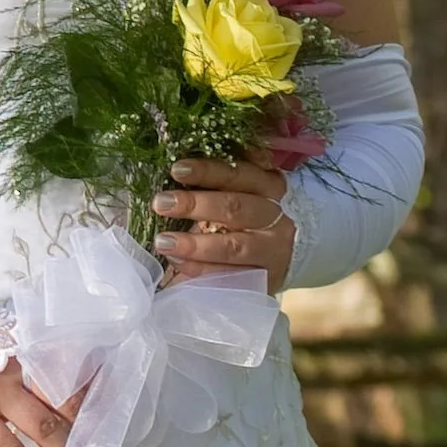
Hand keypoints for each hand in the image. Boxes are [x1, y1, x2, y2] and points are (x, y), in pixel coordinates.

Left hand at [151, 156, 294, 291]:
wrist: (285, 253)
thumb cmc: (250, 213)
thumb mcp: (244, 190)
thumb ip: (220, 178)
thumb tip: (176, 168)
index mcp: (268, 186)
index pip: (238, 174)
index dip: (207, 171)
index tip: (176, 169)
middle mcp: (274, 216)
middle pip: (235, 208)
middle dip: (195, 205)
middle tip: (161, 203)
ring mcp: (272, 250)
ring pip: (232, 246)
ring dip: (194, 245)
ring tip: (163, 241)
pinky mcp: (265, 278)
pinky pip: (228, 275)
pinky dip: (200, 269)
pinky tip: (176, 261)